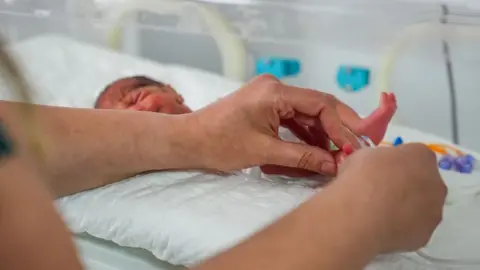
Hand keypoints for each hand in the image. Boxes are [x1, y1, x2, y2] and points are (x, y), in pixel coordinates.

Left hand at [191, 74, 359, 175]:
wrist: (188, 141)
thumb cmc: (219, 144)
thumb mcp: (264, 151)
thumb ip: (302, 156)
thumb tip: (333, 164)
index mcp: (275, 92)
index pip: (320, 103)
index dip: (340, 126)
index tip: (352, 148)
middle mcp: (275, 87)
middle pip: (317, 105)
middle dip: (336, 128)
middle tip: (354, 149)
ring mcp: (270, 95)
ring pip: (306, 113)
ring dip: (322, 133)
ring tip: (337, 154)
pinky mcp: (265, 106)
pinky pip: (293, 117)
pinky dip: (305, 133)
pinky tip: (317, 149)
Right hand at [328, 143, 446, 252]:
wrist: (357, 216)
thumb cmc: (359, 179)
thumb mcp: (363, 155)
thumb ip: (379, 159)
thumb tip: (378, 168)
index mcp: (421, 156)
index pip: (414, 155)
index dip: (396, 162)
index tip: (379, 170)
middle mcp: (436, 183)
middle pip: (423, 181)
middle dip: (406, 185)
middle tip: (380, 192)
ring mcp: (433, 212)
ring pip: (422, 207)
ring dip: (407, 208)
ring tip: (379, 213)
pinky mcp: (424, 236)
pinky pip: (413, 228)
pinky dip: (401, 228)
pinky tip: (381, 228)